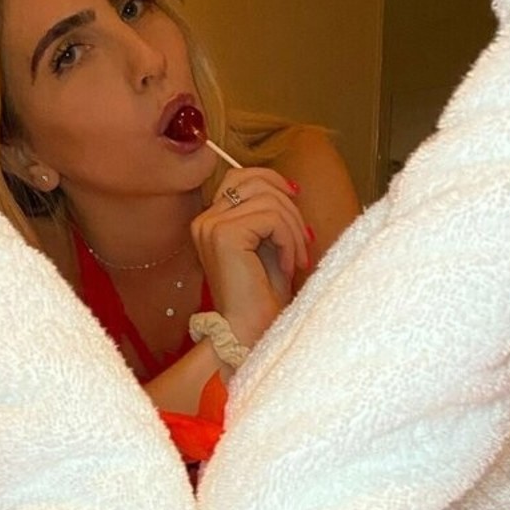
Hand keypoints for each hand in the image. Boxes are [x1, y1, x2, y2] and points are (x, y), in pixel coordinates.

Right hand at [190, 168, 308, 345]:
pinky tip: (289, 267)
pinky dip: (289, 241)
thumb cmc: (262, 295)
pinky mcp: (224, 235)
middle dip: (290, 209)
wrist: (251, 332)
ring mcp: (211, 226)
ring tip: (298, 260)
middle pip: (256, 183)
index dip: (273, 181)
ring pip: (269, 201)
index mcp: (210, 221)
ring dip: (293, 230)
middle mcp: (205, 220)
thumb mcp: (268, 244)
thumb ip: (270, 213)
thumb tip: (290, 186)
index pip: (241, 177)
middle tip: (304, 243)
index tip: (296, 198)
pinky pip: (271, 218)